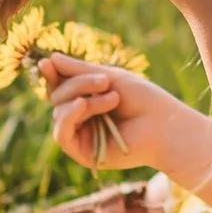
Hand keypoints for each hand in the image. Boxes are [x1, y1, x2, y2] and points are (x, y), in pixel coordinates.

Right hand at [41, 53, 197, 171]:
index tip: (47, 62)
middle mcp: (81, 119)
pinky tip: (83, 105)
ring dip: (84, 98)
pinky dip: (70, 116)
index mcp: (86, 99)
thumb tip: (49, 59)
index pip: (60, 86)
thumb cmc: (144, 100)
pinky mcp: (83, 153)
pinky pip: (61, 134)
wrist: (165, 125)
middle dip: (78, 84)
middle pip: (57, 96)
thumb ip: (78, 71)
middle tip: (106, 82)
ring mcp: (81, 136)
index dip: (51, 75)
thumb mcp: (110, 77)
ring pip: (59, 112)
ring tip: (113, 97)